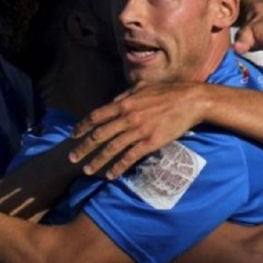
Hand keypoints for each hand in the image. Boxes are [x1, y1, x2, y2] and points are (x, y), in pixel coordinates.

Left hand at [68, 82, 207, 178]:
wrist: (190, 101)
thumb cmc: (167, 92)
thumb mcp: (142, 87)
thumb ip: (125, 95)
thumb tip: (113, 101)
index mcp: (123, 103)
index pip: (96, 116)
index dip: (82, 127)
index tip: (72, 136)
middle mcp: (127, 117)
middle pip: (99, 135)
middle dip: (83, 148)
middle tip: (72, 158)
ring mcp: (138, 131)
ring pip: (112, 149)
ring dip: (97, 161)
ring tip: (87, 170)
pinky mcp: (150, 142)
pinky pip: (130, 157)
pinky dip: (119, 167)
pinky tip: (111, 175)